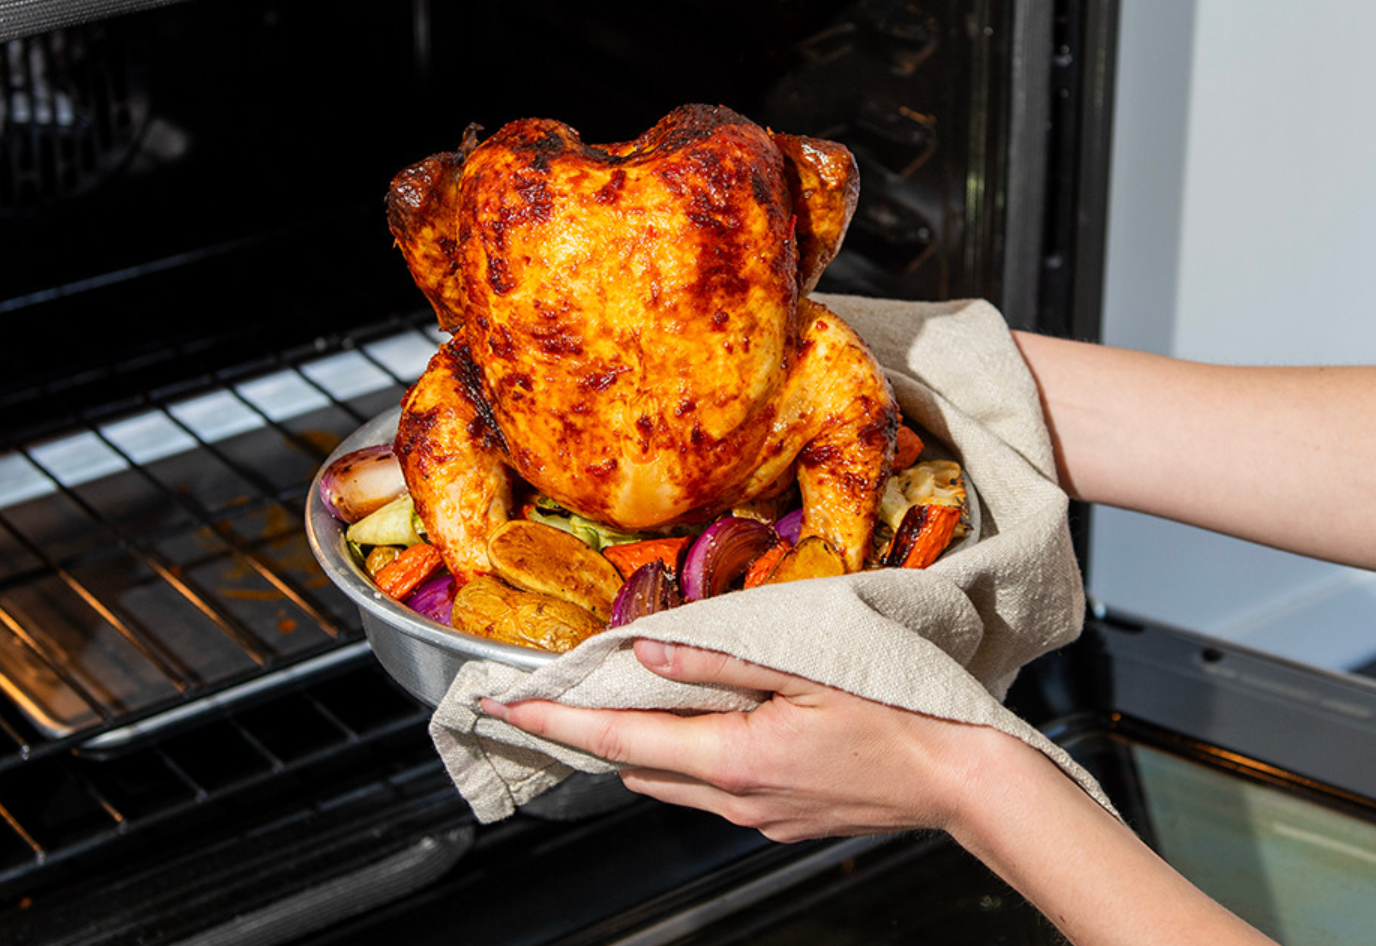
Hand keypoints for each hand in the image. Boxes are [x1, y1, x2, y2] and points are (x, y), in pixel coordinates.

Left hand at [481, 637, 1005, 841]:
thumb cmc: (897, 717)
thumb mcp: (804, 670)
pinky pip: (708, 790)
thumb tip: (645, 652)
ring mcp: (756, 816)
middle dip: (587, 735)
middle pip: (633, 768)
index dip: (557, 725)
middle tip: (552, 698)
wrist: (961, 779)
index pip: (618, 743)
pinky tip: (696, 726)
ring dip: (635, 747)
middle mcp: (733, 797)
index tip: (509, 709)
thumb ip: (716, 659)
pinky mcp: (778, 819)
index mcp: (732, 758)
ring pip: (669, 782)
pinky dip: (682, 758)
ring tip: (615, 705)